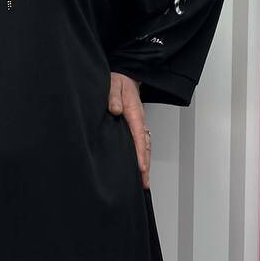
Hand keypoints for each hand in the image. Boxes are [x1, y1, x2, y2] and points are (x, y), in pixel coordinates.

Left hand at [108, 72, 150, 188]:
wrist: (125, 77)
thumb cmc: (118, 82)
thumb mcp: (113, 84)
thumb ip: (113, 96)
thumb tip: (115, 110)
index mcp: (135, 112)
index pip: (139, 136)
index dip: (140, 154)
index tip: (141, 168)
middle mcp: (139, 121)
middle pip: (145, 146)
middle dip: (146, 166)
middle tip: (144, 183)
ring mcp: (139, 125)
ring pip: (145, 147)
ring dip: (145, 164)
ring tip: (144, 182)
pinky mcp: (135, 127)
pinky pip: (141, 144)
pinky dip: (142, 156)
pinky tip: (139, 168)